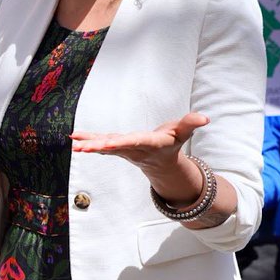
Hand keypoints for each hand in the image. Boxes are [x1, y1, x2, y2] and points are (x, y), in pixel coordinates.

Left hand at [70, 112, 207, 175]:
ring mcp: (123, 149)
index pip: (134, 142)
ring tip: (75, 145)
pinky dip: (88, 141)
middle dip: (99, 148)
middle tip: (83, 149)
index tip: (107, 144)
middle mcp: (134, 148)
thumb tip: (204, 118)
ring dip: (89, 146)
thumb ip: (191, 124)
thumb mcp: (183, 132)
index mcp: (150, 144)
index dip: (121, 143)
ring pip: (105, 147)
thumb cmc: (173, 142)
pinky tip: (74, 138)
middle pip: (115, 147)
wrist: (162, 161)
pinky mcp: (116, 147)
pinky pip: (100, 144)